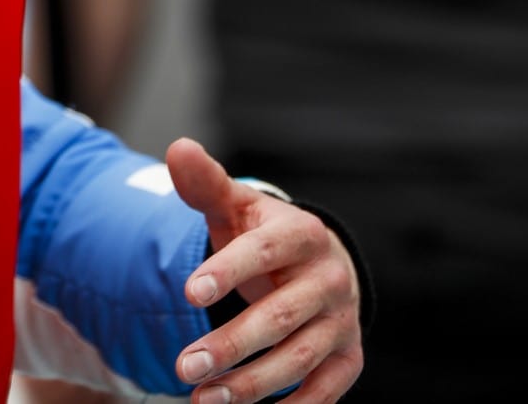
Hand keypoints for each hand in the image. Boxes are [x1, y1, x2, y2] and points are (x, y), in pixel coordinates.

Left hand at [169, 138, 363, 403]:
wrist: (313, 261)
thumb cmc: (261, 233)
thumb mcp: (234, 205)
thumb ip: (204, 182)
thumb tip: (179, 148)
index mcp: (301, 234)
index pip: (265, 252)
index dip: (229, 271)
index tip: (189, 292)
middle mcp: (330, 279)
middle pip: (281, 316)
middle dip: (231, 344)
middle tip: (184, 365)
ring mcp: (343, 321)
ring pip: (299, 359)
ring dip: (252, 385)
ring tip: (203, 398)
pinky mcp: (349, 357)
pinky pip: (327, 390)